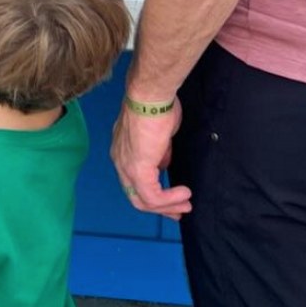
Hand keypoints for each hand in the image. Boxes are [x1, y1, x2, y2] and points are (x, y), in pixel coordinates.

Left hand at [110, 99, 192, 218]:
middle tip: (179, 210)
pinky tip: (185, 193)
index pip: (133, 181)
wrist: (150, 96)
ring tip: (186, 204)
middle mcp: (119, 160)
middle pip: (135, 196)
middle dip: (159, 207)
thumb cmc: (156, 107)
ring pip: (143, 200)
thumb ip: (158, 151)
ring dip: (167, 206)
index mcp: (122, 150)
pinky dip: (170, 199)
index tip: (172, 198)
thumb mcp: (158, 134)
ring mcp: (126, 166)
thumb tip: (163, 162)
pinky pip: (153, 196)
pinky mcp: (137, 169)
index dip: (152, 193)